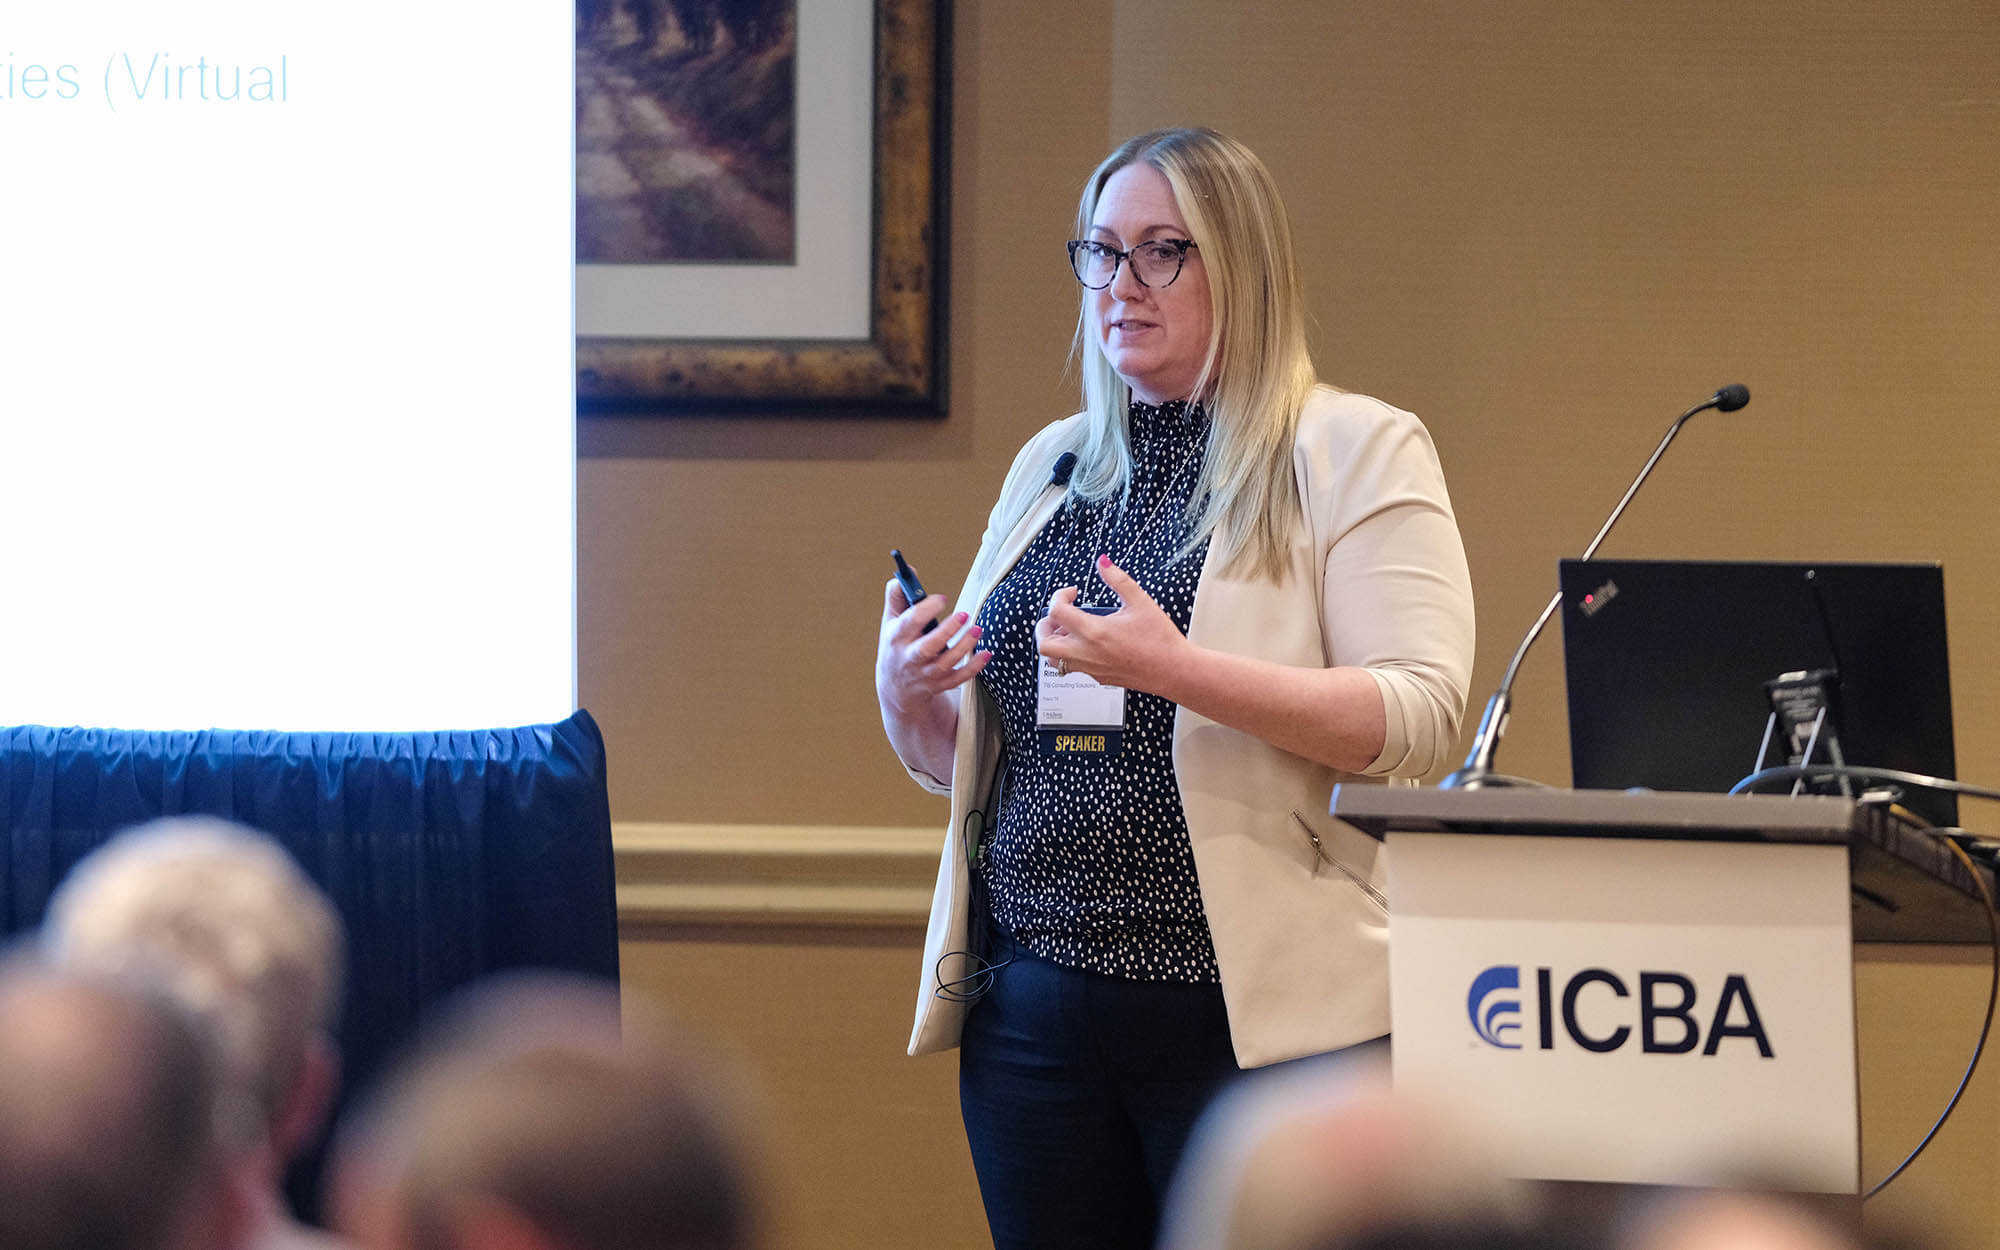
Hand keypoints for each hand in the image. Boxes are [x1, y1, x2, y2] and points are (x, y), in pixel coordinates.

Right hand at [875, 578, 989, 716]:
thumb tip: (908, 572)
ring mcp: (926, 674)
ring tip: (977, 629)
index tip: (942, 599)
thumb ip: (897, 595)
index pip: (910, 622)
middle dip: (947, 631)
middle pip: (928, 647)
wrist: (896, 687)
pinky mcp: (940, 684)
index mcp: (896, 638)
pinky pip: (959, 678)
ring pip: (946, 663)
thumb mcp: (890, 621)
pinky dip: (974, 667)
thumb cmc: (897, 645)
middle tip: (964, 614)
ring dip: (964, 646)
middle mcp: (910, 658)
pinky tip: (987, 653)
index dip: (926, 609)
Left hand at [1035, 555, 1190, 693]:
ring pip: (1053, 660)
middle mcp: (1087, 653)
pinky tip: (1088, 643)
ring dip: (1054, 643)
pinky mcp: (1098, 678)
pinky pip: (1071, 668)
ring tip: (1070, 630)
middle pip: (1044, 644)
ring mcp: (1091, 668)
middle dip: (1045, 625)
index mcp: (1095, 631)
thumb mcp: (1140, 602)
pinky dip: (1069, 654)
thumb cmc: (1161, 640)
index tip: (1072, 593)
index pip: (1056, 611)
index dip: (1059, 596)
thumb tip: (1103, 562)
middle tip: (1059, 615)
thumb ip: (1118, 579)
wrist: (1174, 670)